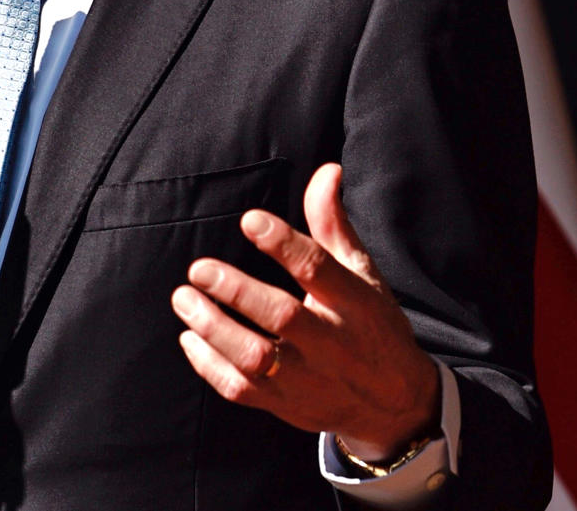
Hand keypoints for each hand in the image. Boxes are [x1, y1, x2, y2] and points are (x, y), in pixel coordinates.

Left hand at [171, 162, 439, 461]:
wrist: (393, 403)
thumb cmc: (371, 323)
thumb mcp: (362, 273)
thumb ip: (333, 224)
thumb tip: (326, 171)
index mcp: (354, 303)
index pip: (319, 269)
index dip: (284, 243)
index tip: (249, 220)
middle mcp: (333, 343)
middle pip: (282, 316)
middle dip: (235, 291)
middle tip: (198, 269)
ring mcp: (309, 379)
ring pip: (255, 359)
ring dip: (213, 329)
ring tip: (183, 299)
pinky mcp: (288, 405)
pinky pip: (242, 390)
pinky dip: (209, 365)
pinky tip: (190, 337)